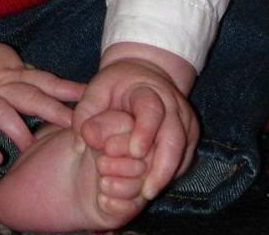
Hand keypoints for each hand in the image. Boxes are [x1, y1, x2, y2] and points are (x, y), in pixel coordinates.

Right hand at [0, 38, 85, 164]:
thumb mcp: (9, 62)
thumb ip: (30, 75)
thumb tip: (58, 85)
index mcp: (15, 75)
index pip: (45, 81)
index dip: (67, 89)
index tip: (89, 97)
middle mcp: (2, 88)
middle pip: (29, 97)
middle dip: (52, 110)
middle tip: (74, 124)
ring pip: (1, 112)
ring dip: (16, 128)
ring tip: (29, 147)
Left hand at [74, 51, 198, 199]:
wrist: (143, 74)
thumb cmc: (116, 85)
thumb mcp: (97, 89)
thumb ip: (84, 113)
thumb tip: (80, 144)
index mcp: (149, 90)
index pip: (152, 110)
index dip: (145, 131)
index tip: (135, 153)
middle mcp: (173, 106)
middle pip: (175, 138)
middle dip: (163, 166)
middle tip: (146, 191)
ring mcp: (184, 122)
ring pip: (183, 153)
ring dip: (167, 175)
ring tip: (146, 193)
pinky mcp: (188, 137)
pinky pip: (184, 159)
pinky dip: (170, 174)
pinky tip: (152, 186)